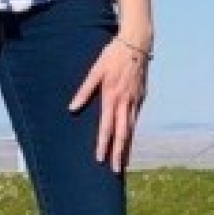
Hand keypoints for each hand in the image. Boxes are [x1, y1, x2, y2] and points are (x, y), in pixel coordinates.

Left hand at [69, 37, 148, 173]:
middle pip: (123, 134)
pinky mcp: (142, 97)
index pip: (107, 127)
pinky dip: (132, 132)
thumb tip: (72, 108)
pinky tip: (128, 140)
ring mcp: (136, 101)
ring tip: (123, 161)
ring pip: (132, 128)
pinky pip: (136, 119)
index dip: (103, 144)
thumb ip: (84, 91)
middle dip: (118, 153)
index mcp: (112, 97)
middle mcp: (126, 103)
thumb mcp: (95, 71)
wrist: (136, 43)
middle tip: (115, 171)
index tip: (99, 159)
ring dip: (127, 146)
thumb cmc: (112, 56)